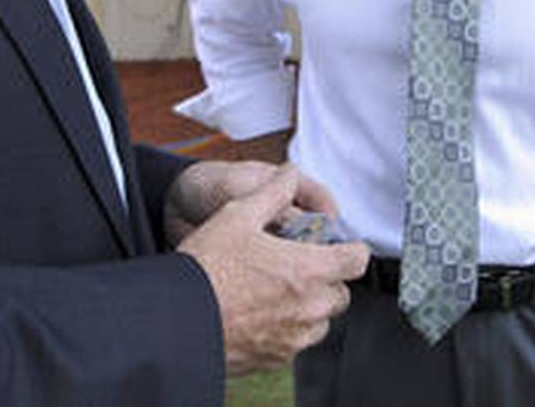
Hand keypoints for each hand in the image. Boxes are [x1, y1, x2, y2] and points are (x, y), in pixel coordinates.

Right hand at [177, 165, 368, 374]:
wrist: (178, 319)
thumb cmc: (207, 269)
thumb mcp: (237, 215)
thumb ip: (273, 193)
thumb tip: (289, 174)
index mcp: (307, 270)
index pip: (356, 260)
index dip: (350, 249)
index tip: (338, 246)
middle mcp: (308, 308)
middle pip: (341, 293)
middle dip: (327, 278)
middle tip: (299, 265)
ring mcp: (294, 338)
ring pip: (321, 322)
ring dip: (309, 306)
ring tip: (277, 290)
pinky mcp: (276, 359)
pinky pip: (297, 343)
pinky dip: (288, 329)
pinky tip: (260, 313)